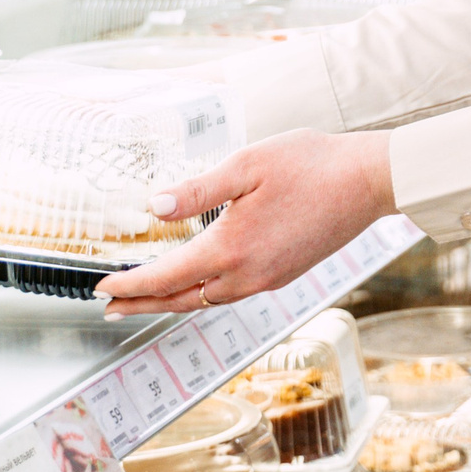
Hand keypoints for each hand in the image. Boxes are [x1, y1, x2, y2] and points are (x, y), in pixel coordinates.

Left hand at [94, 129, 394, 317]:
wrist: (368, 181)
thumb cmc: (311, 164)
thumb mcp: (248, 164)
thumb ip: (198, 189)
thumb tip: (154, 206)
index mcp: (231, 248)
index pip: (166, 276)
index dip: (130, 284)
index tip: (101, 286)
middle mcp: (247, 274)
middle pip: (180, 299)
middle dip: (141, 304)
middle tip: (109, 307)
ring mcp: (267, 279)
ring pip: (206, 300)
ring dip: (170, 302)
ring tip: (145, 299)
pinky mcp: (283, 274)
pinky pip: (230, 294)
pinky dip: (202, 294)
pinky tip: (198, 283)